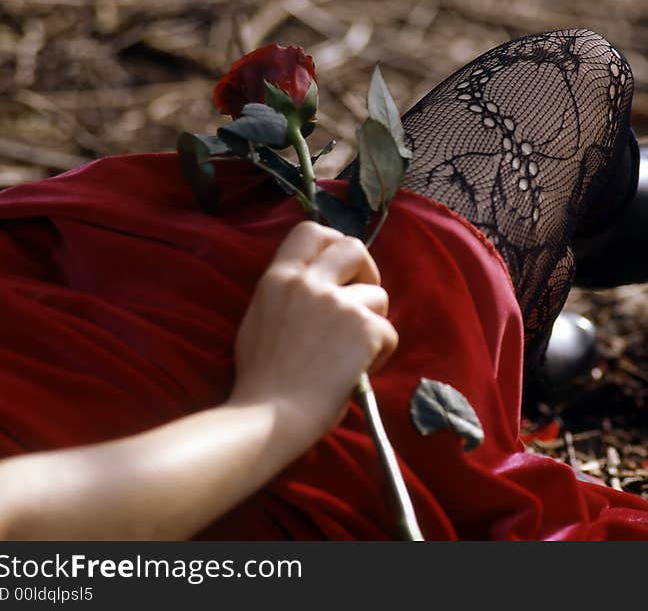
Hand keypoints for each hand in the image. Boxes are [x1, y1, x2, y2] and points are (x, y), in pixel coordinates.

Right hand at [230, 221, 398, 444]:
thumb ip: (285, 296)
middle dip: (367, 271)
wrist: (270, 417)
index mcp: (279, 278)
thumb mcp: (258, 320)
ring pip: (378, 297)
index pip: (311, 231)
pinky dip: (381, 353)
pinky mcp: (365, 328)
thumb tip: (312, 287)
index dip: (333, 244)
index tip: (341, 268)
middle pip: (354, 248)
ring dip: (372, 324)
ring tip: (352, 355)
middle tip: (361, 303)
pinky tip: (358, 372)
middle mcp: (309, 282)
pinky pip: (389, 332)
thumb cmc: (261, 380)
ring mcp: (339, 304)